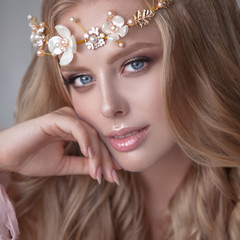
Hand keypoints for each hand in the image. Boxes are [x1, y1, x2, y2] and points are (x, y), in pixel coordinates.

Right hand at [0, 107, 120, 183]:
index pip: (97, 144)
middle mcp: (72, 121)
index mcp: (75, 130)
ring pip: (90, 133)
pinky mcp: (55, 118)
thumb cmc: (32, 159)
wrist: (6, 156)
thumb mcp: (64, 165)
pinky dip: (85, 141)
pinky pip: (77, 128)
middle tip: (112, 177)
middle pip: (98, 138)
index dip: (107, 160)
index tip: (114, 177)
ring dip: (97, 154)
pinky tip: (89, 155)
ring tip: (99, 173)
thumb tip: (103, 170)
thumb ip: (83, 165)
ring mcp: (65, 117)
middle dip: (106, 159)